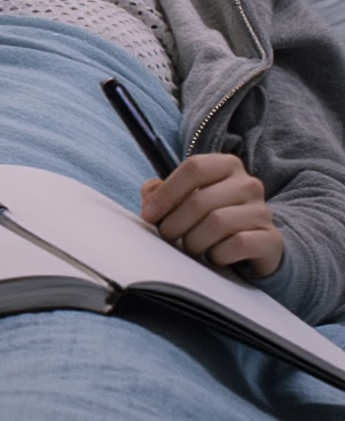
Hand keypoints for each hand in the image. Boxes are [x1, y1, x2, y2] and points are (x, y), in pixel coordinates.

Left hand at [141, 153, 282, 276]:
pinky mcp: (272, 239)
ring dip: (194, 240)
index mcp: (226, 165)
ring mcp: (263, 211)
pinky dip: (218, 254)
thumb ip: (160, 192)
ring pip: (217, 223)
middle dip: (174, 223)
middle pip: (200, 200)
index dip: (166, 193)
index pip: (194, 167)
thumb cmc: (207, 218)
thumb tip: (151, 199)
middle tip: (168, 236)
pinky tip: (215, 255)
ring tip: (191, 246)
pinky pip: (237, 244)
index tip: (150, 214)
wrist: (250, 246)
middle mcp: (249, 184)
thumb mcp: (182, 199)